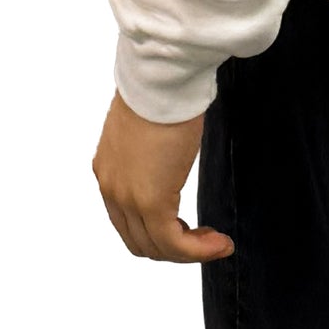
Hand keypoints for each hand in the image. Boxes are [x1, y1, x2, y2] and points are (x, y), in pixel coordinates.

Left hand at [92, 88, 236, 263]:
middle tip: (205, 238)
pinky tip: (220, 242)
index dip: (157, 230)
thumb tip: (170, 151)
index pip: (126, 219)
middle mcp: (111, 188)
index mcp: (108, 170)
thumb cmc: (159, 86)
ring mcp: (127, 197)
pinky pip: (174, 243)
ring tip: (217, 242)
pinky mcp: (151, 201)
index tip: (187, 225)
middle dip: (173, 247)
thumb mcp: (148, 124)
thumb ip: (151, 147)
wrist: (159, 77)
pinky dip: (197, 251)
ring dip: (188, 252)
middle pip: (139, 240)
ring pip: (156, 247)